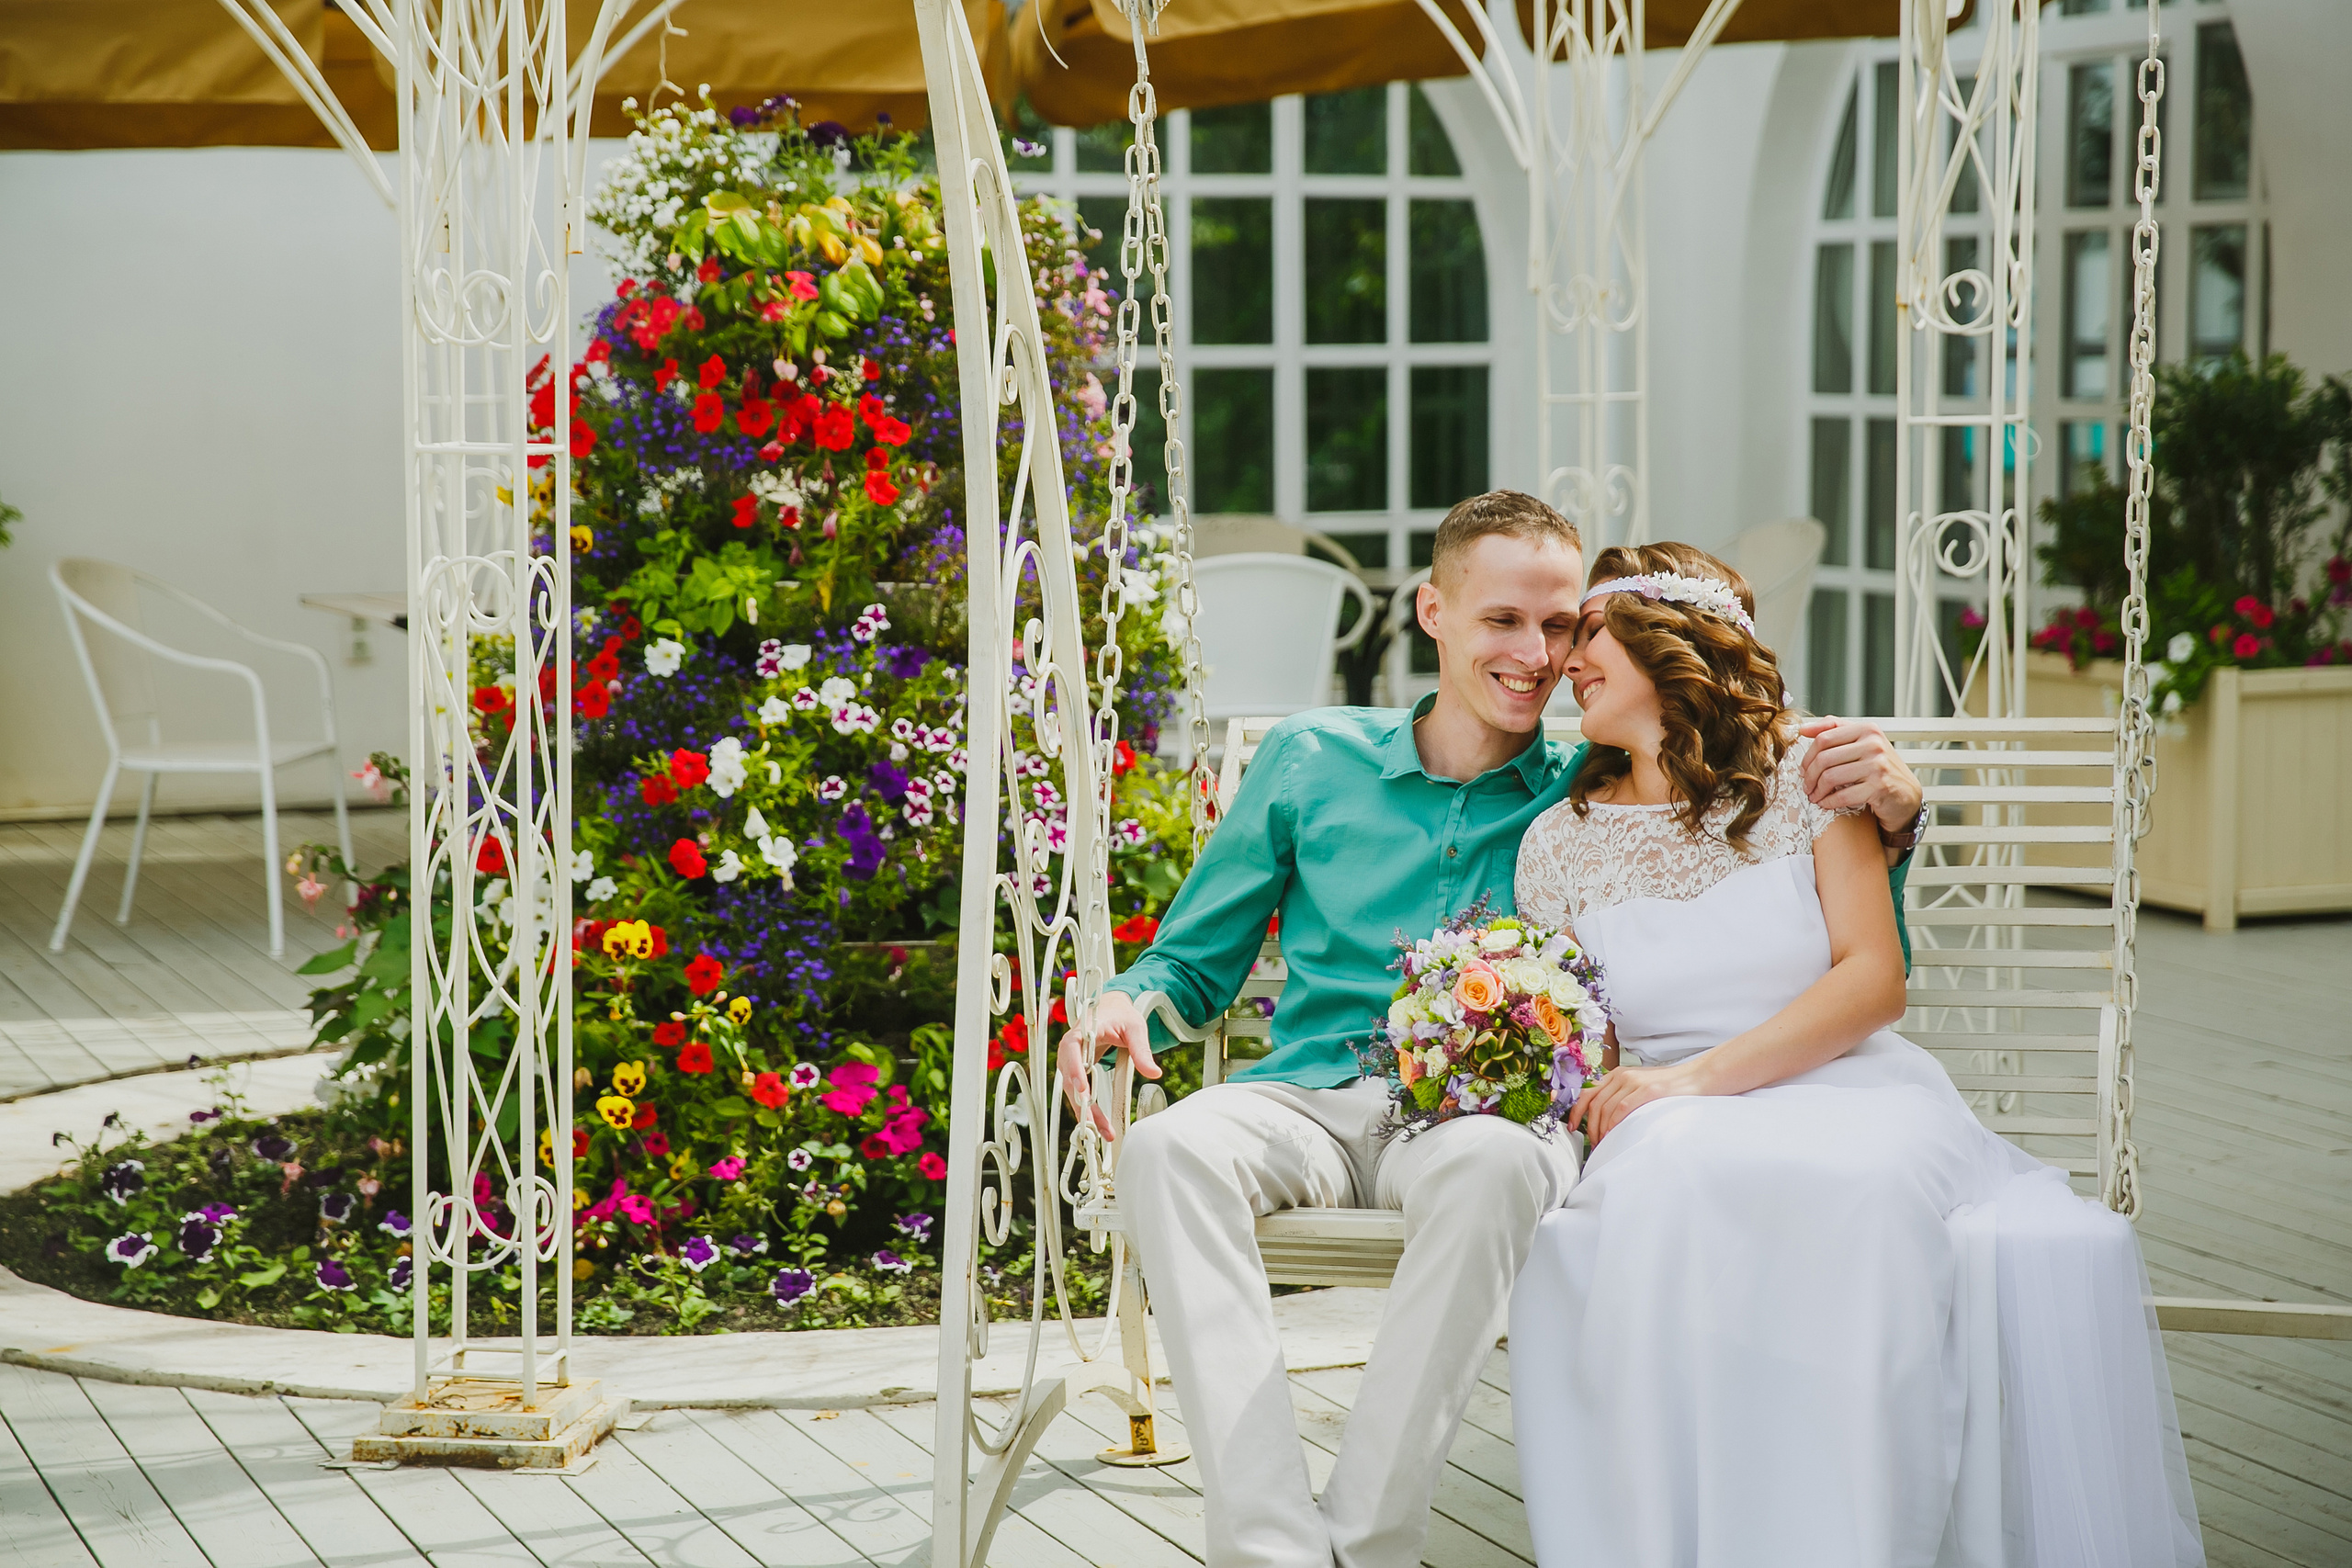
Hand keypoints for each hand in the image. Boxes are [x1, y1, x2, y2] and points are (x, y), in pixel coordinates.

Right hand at [1057, 989, 1160, 1139]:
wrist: (1112, 1010)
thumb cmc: (1121, 1014)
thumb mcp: (1135, 1028)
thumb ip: (1142, 1050)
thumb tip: (1153, 1072)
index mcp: (1082, 1031)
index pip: (1071, 1050)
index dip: (1074, 1070)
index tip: (1083, 1089)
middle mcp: (1072, 1049)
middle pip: (1071, 1079)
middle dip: (1082, 1104)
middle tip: (1094, 1124)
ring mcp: (1072, 1062)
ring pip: (1074, 1091)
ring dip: (1086, 1113)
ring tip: (1103, 1133)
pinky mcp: (1079, 1073)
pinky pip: (1081, 1094)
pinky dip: (1089, 1110)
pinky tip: (1099, 1127)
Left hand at [1570, 1061, 1707, 1144]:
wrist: (1697, 1077)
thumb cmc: (1668, 1087)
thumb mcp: (1639, 1087)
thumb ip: (1621, 1096)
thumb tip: (1603, 1119)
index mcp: (1617, 1075)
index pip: (1587, 1092)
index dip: (1575, 1111)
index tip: (1571, 1127)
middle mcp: (1622, 1076)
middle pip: (1593, 1104)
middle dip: (1589, 1127)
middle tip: (1593, 1145)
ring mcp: (1634, 1082)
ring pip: (1605, 1109)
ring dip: (1601, 1130)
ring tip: (1605, 1145)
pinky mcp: (1648, 1090)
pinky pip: (1622, 1109)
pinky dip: (1614, 1124)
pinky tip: (1615, 1136)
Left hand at [1798, 716, 1922, 834]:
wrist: (1906, 794)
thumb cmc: (1879, 768)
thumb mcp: (1862, 743)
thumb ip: (1835, 730)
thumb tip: (1803, 729)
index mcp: (1867, 730)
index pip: (1824, 738)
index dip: (1808, 756)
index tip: (1802, 769)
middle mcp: (1874, 744)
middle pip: (1824, 759)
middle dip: (1809, 776)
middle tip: (1806, 786)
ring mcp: (1878, 765)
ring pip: (1830, 777)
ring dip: (1817, 791)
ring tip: (1814, 796)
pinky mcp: (1879, 787)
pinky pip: (1842, 795)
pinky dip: (1829, 801)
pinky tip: (1825, 803)